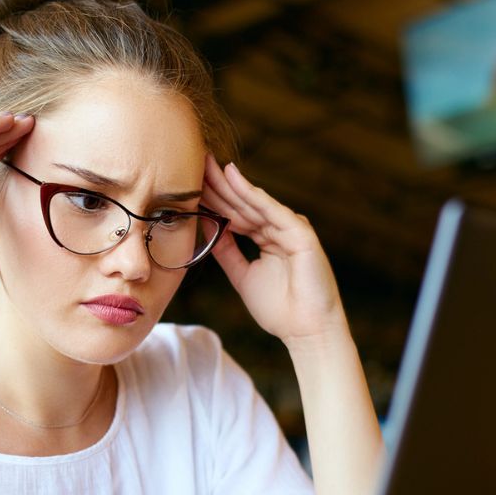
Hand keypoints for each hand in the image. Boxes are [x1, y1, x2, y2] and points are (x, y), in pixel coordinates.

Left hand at [202, 154, 346, 345]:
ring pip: (253, 203)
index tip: (188, 185)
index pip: (235, 214)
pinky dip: (252, 193)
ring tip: (207, 165)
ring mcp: (290, 229)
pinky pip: (271, 210)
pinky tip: (233, 177)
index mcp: (266, 239)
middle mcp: (278, 229)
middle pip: (241, 204)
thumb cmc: (280, 310)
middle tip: (193, 162)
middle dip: (217, 185)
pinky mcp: (301, 232)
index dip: (213, 200)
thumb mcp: (242, 275)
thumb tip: (207, 228)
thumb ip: (226, 251)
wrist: (307, 332)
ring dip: (229, 184)